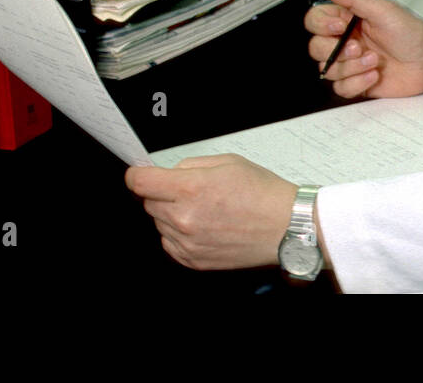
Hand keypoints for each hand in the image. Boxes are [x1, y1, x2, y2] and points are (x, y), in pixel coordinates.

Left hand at [125, 154, 296, 269]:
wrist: (284, 226)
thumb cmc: (262, 192)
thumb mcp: (227, 162)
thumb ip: (191, 165)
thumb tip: (169, 174)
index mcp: (190, 189)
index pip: (140, 182)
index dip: (137, 175)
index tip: (140, 174)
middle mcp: (184, 218)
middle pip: (149, 202)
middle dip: (162, 193)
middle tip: (190, 190)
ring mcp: (187, 243)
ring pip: (158, 223)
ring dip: (171, 214)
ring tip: (202, 209)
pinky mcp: (193, 260)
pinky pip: (169, 243)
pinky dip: (178, 234)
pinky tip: (202, 226)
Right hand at [304, 0, 422, 98]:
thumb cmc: (409, 32)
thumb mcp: (382, 10)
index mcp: (346, 20)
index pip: (314, 21)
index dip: (321, 26)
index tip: (340, 26)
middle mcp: (344, 42)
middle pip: (316, 48)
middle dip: (337, 51)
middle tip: (358, 47)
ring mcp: (349, 64)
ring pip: (328, 70)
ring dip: (351, 67)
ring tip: (374, 60)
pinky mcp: (356, 83)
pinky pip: (341, 88)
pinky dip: (357, 83)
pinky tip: (374, 75)